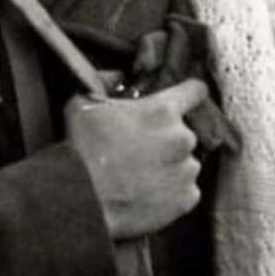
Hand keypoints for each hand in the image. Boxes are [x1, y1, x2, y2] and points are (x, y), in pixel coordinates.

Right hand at [65, 78, 207, 239]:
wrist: (80, 199)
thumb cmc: (80, 149)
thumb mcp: (83, 103)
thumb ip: (104, 82)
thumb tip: (116, 75)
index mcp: (163, 110)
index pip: (194, 92)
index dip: (190, 94)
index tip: (187, 99)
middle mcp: (182, 138)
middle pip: (184, 134)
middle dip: (167, 140)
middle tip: (140, 152)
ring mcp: (186, 170)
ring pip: (185, 164)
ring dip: (170, 168)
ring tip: (141, 177)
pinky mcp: (186, 199)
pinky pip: (185, 192)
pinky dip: (172, 194)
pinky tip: (147, 195)